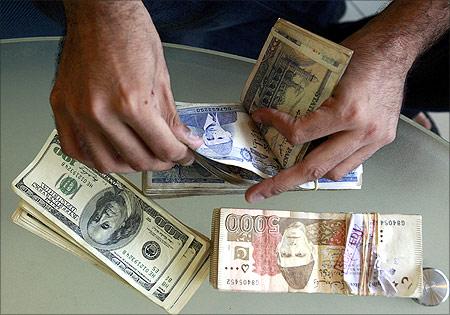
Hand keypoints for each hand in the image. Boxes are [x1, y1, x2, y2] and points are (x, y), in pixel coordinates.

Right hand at [50, 1, 201, 172]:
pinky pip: (75, 150)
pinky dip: (96, 158)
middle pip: (137, 159)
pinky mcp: (62, 108)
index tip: (184, 154)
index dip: (180, 155)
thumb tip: (184, 140)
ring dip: (130, 165)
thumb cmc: (130, 34)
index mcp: (132, 103)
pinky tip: (111, 152)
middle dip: (160, 162)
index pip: (162, 147)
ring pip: (106, 163)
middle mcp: (101, 112)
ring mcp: (77, 113)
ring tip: (143, 156)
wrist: (99, 12)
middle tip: (168, 156)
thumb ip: (171, 116)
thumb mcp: (161, 76)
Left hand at [245, 36, 405, 202]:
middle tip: (258, 192)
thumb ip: (305, 99)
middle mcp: (362, 131)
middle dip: (281, 183)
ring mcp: (374, 139)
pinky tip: (318, 156)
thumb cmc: (360, 53)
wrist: (395, 49)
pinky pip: (351, 163)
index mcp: (346, 112)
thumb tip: (277, 114)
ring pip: (334, 172)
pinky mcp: (382, 140)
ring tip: (289, 170)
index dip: (275, 126)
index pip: (300, 134)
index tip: (261, 117)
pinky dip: (331, 163)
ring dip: (309, 172)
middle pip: (314, 168)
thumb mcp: (326, 71)